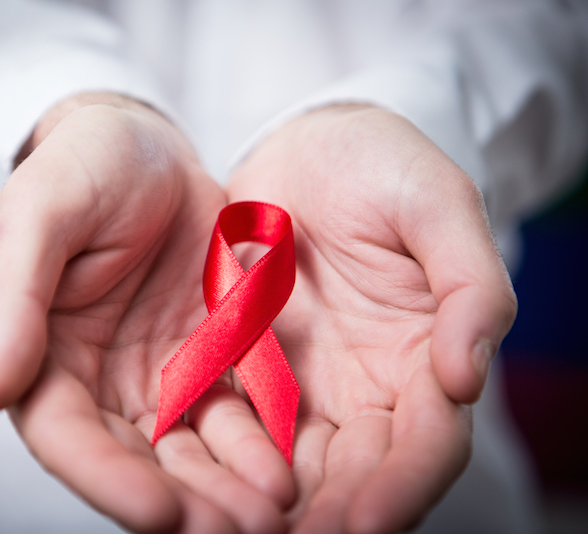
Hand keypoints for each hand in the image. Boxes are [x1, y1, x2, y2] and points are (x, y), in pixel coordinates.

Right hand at [0, 94, 293, 533]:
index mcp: (44, 355)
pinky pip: (238, 406)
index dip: (108, 479)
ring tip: (275, 512)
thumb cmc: (78, 168)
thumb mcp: (39, 216)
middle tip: (237, 532)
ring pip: (193, 448)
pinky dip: (262, 440)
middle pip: (138, 459)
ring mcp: (161, 371)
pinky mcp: (212, 355)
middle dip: (184, 503)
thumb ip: (13, 301)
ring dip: (230, 486)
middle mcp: (101, 380)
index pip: (67, 436)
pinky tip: (293, 463)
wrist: (143, 142)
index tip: (161, 513)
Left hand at [226, 105, 516, 533]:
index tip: (366, 522)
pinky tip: (201, 482)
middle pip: (358, 470)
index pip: (424, 442)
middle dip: (331, 513)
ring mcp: (306, 380)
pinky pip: (238, 420)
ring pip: (296, 461)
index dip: (401, 485)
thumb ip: (469, 284)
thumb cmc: (381, 164)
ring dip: (272, 503)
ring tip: (237, 529)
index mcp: (425, 356)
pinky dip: (226, 458)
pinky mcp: (249, 364)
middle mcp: (368, 385)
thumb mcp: (437, 204)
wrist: (305, 142)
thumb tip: (467, 376)